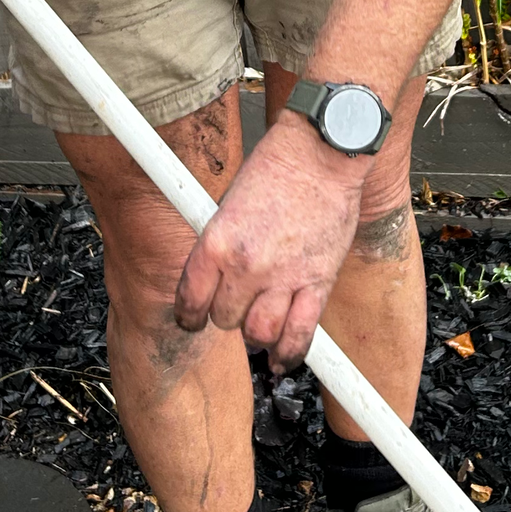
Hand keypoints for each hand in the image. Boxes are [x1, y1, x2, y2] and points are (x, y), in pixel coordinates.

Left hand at [174, 114, 367, 369]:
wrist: (320, 153)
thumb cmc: (275, 169)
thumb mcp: (228, 204)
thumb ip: (220, 246)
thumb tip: (213, 278)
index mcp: (216, 243)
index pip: (190, 301)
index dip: (190, 316)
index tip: (194, 319)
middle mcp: (246, 265)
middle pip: (225, 319)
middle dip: (228, 315)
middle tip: (239, 303)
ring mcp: (283, 277)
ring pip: (259, 334)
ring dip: (257, 333)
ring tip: (261, 322)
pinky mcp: (318, 282)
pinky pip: (300, 334)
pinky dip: (290, 352)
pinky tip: (283, 357)